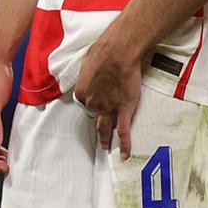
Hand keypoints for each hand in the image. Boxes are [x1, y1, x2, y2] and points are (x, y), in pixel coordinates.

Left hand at [75, 35, 141, 159]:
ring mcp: (109, 108)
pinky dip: (125, 144)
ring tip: (107, 148)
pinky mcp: (125, 109)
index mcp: (82, 92)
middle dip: (96, 120)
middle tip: (98, 132)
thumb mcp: (88, 64)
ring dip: (106, 139)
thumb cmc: (102, 52)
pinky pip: (123, 131)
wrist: (118, 52)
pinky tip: (125, 155)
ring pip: (106, 127)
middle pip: (94, 115)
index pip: (85, 101)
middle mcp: (93, 103)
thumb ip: (88, 75)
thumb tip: (92, 75)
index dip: (91, 101)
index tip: (95, 101)